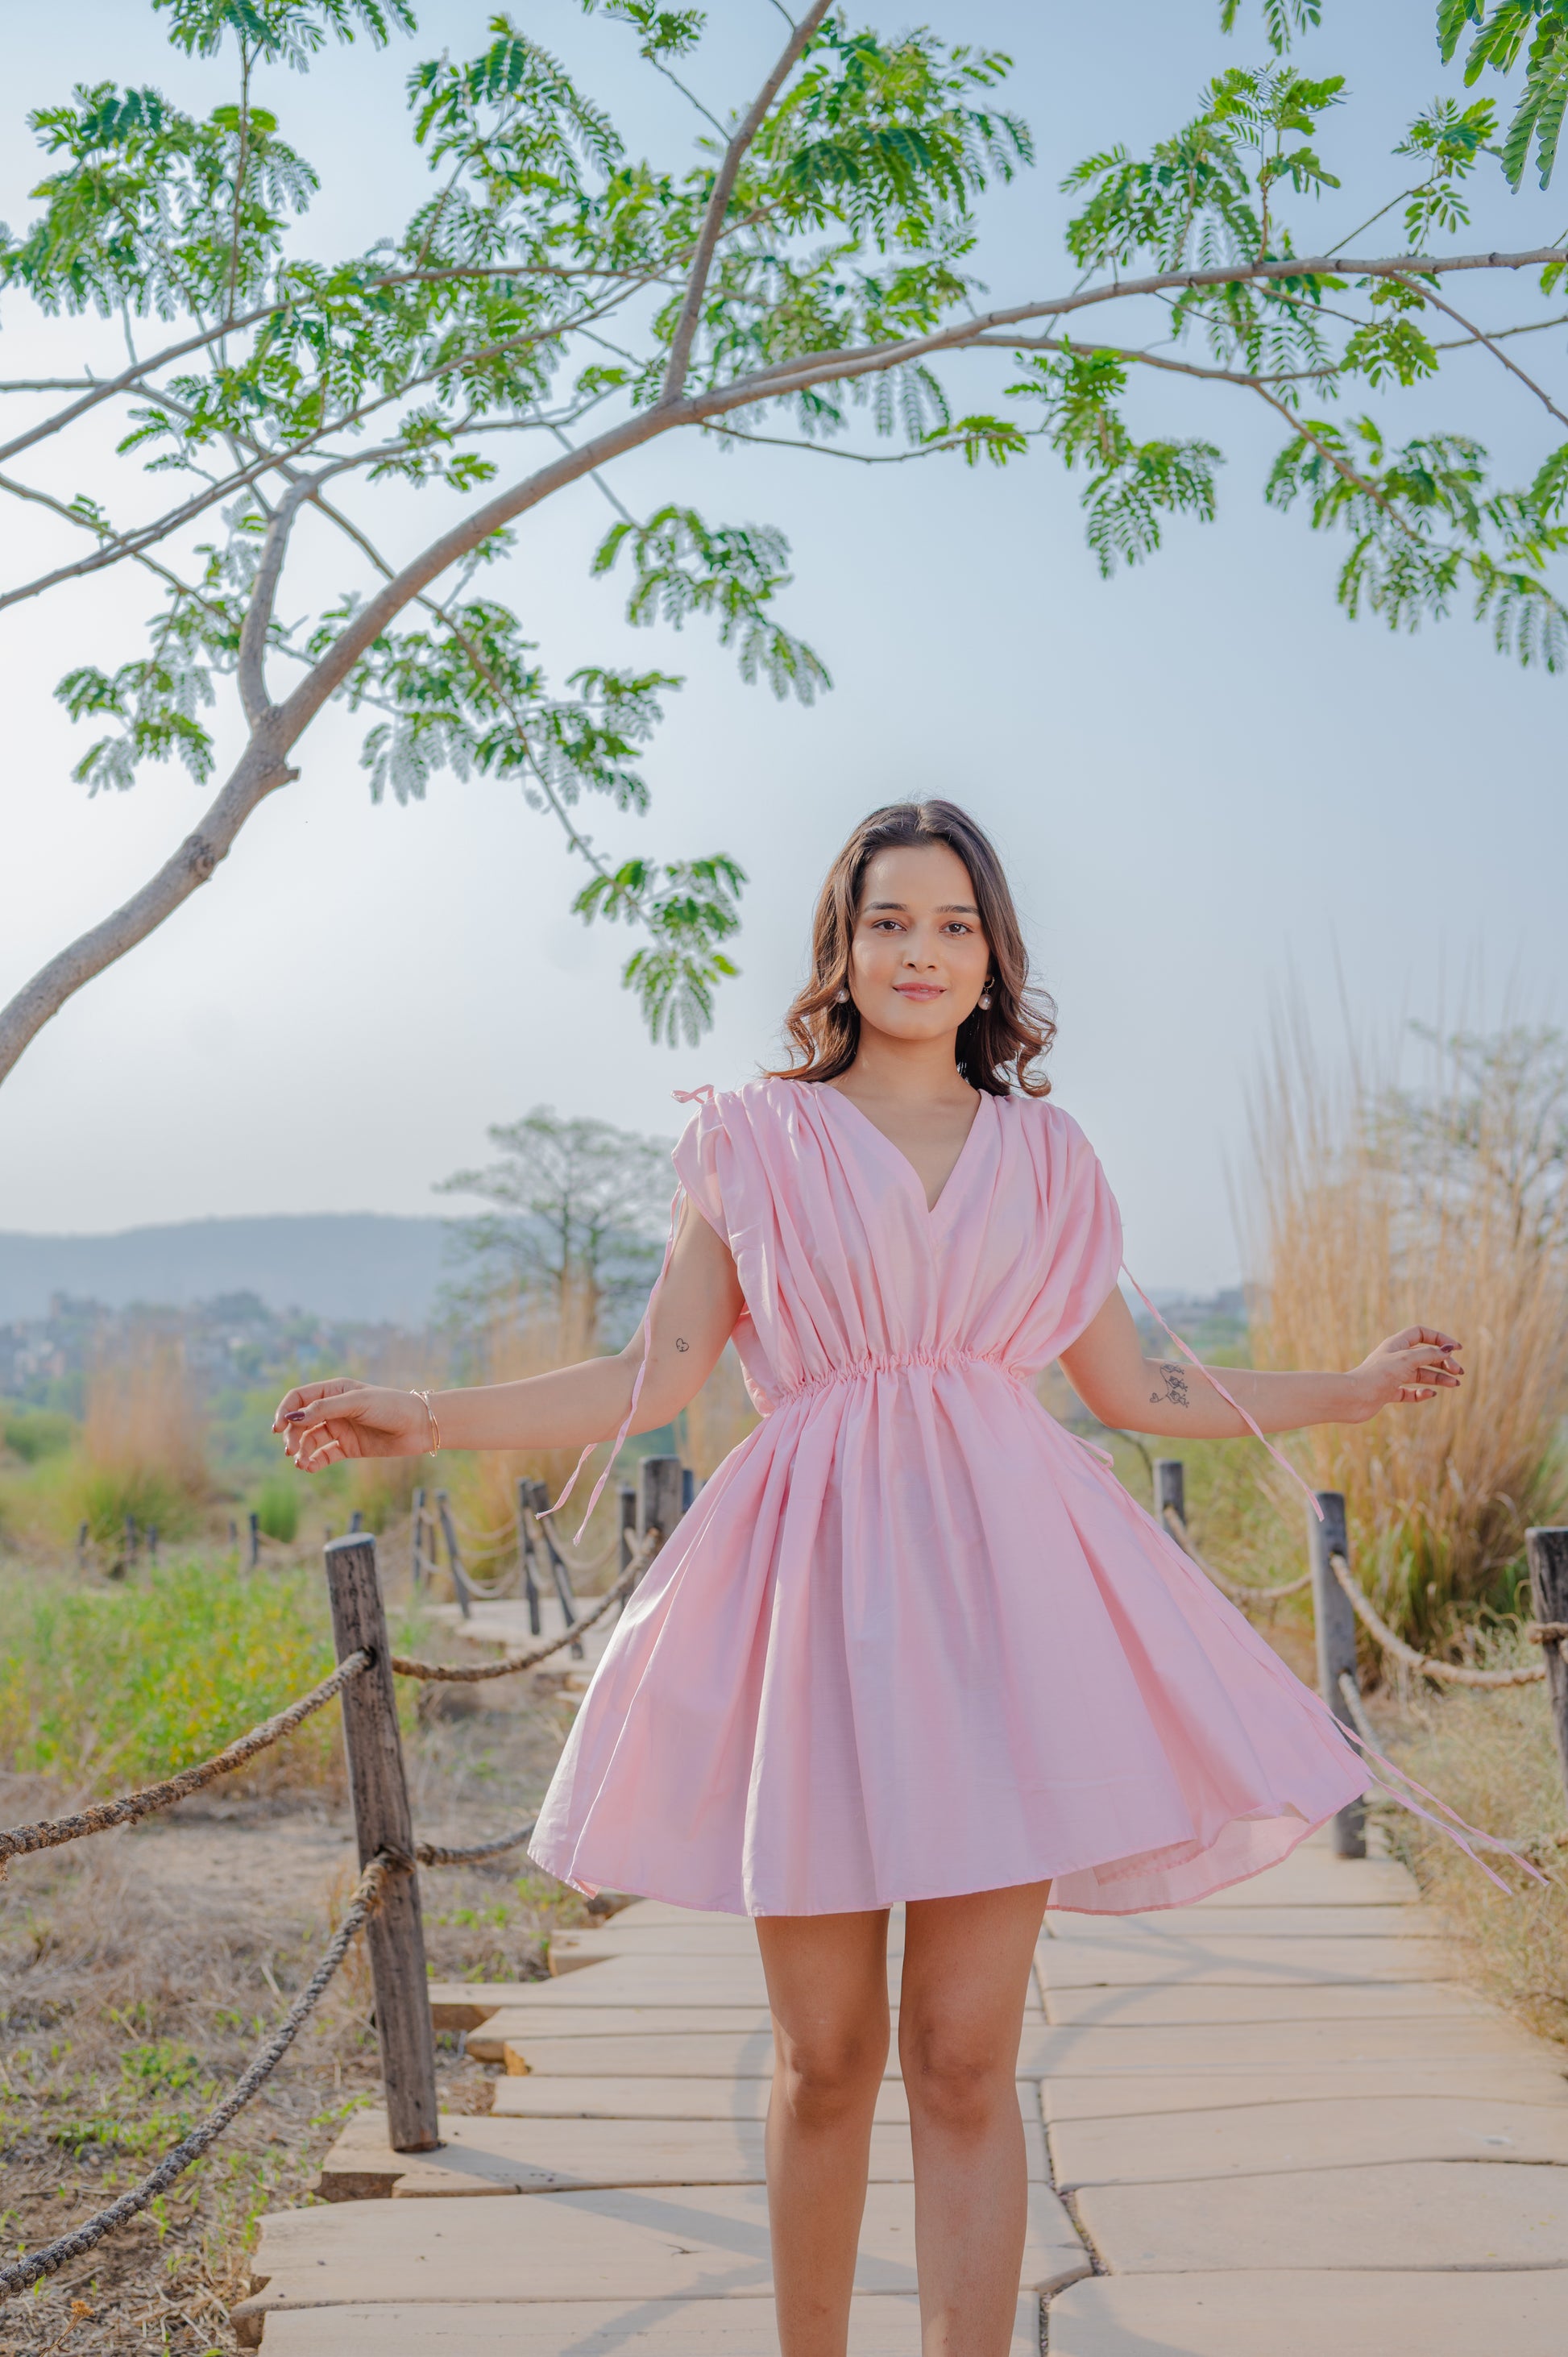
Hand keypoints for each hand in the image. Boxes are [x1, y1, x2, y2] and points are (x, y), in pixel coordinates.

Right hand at [272, 1379, 432, 1470]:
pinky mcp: (348, 1447)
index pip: (299, 1398)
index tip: (277, 1428)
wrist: (419, 1427)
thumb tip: (292, 1417)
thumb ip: (324, 1409)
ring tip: (301, 1462)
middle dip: (292, 1435)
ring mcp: (340, 1428)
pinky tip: (308, 1467)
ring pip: (310, 1440)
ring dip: (301, 1451)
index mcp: (334, 1391)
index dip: (285, 1412)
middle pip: (300, 1422)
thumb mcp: (357, 1403)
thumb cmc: (391, 1407)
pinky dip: (313, 1462)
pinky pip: (323, 1455)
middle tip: (290, 1449)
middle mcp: (334, 1409)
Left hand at [1346, 1327, 1462, 1420]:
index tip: (1456, 1348)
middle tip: (1458, 1372)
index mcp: (1396, 1345)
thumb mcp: (1406, 1360)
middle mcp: (1394, 1359)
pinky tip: (1430, 1394)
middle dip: (1443, 1362)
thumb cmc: (1377, 1375)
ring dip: (1438, 1378)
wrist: (1352, 1398)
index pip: (1421, 1334)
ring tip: (1455, 1384)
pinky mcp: (1388, 1393)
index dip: (1439, 1338)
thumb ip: (1428, 1354)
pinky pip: (1409, 1392)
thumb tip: (1448, 1350)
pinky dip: (1421, 1393)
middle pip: (1424, 1355)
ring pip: (1420, 1374)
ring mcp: (1392, 1376)